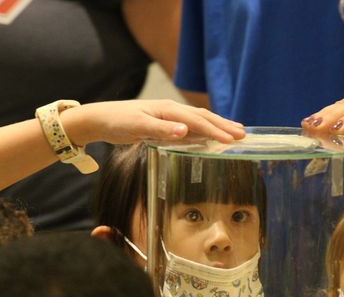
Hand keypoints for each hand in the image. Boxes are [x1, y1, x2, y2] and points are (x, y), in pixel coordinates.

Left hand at [66, 99, 244, 146]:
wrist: (100, 118)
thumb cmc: (117, 122)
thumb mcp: (137, 127)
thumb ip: (161, 130)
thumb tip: (185, 130)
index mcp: (167, 110)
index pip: (197, 121)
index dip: (216, 131)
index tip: (232, 140)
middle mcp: (171, 110)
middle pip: (203, 117)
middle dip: (224, 126)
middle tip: (243, 135)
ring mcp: (170, 115)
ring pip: (199, 120)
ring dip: (218, 125)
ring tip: (236, 131)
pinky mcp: (166, 122)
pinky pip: (191, 125)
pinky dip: (206, 129)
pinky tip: (212, 134)